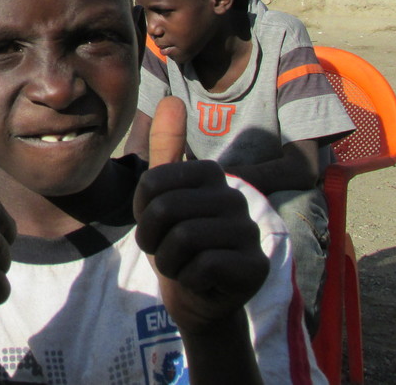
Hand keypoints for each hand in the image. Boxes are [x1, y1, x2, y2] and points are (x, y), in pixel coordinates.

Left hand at [132, 98, 269, 332]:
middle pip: (167, 210)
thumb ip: (163, 152)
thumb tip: (171, 98)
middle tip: (164, 250)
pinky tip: (199, 279)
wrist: (197, 298)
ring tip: (181, 264)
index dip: (141, 212)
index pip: (152, 183)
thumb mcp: (160, 198)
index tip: (153, 226)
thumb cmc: (175, 243)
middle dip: (153, 238)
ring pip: (184, 239)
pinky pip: (202, 266)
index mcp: (210, 173)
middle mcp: (235, 196)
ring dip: (169, 261)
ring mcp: (249, 231)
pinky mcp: (254, 266)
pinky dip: (188, 278)